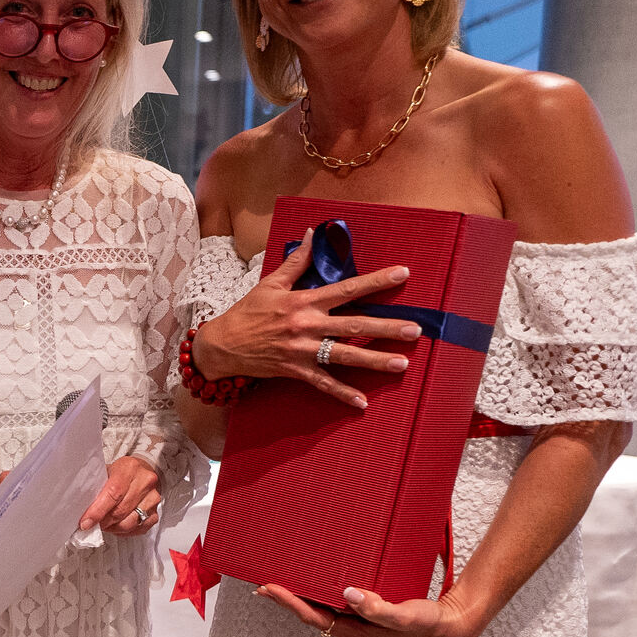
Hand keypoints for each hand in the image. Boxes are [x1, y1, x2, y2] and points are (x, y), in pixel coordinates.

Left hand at [81, 455, 161, 533]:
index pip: (113, 493)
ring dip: (113, 528)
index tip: (86, 522)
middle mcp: (145, 482)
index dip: (98, 511)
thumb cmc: (121, 472)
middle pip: (120, 510)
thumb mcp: (107, 472)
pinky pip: (139, 528)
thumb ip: (97, 488)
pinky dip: (124, 531)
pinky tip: (116, 526)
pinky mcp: (156, 511)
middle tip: (92, 524)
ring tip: (104, 524)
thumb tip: (83, 508)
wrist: (142, 470)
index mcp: (129, 468)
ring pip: (129, 522)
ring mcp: (152, 498)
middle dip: (103, 521)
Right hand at [192, 227, 426, 410]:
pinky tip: (363, 403)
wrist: (222, 345)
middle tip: (414, 330)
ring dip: (375, 361)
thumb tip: (312, 234)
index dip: (376, 281)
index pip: (347, 289)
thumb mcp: (271, 283)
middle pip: (354, 326)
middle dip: (386, 328)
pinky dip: (342, 394)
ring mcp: (302, 350)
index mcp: (304, 301)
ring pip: (345, 356)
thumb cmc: (247, 312)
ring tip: (403, 364)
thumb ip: (297, 261)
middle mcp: (307, 325)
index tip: (403, 274)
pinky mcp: (295, 370)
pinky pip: (323, 384)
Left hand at [255, 580, 489, 636]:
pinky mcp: (365, 617)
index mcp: (355, 633)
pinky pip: (334, 606)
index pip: (313, 616)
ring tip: (279, 582)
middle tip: (261, 583)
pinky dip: (318, 594)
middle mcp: (351, 632)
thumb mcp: (405, 616)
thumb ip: (378, 609)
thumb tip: (348, 595)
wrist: (449, 628)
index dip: (289, 602)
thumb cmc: (427, 623)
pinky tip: (315, 583)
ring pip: (320, 610)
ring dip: (299, 597)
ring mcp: (357, 626)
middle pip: (309, 614)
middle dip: (285, 600)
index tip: (268, 587)